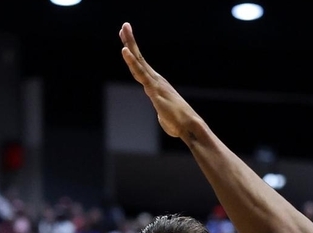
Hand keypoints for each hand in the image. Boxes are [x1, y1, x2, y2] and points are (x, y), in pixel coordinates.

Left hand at [119, 23, 203, 139]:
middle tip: (125, 25)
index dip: (133, 53)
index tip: (126, 41)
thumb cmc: (179, 123)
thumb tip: (163, 115)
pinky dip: (132, 61)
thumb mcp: (165, 115)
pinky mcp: (154, 89)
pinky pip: (140, 73)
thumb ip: (161, 111)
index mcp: (156, 84)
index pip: (141, 66)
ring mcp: (155, 83)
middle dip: (131, 41)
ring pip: (139, 61)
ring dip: (131, 44)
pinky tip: (125, 51)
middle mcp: (155, 80)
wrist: (189, 127)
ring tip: (124, 30)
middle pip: (139, 58)